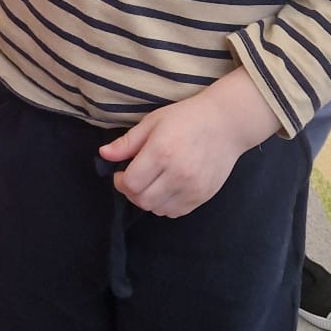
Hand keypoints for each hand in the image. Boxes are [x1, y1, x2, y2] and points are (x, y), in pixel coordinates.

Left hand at [98, 70, 280, 218]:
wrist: (226, 123)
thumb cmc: (187, 118)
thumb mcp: (153, 122)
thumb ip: (127, 142)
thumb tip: (103, 154)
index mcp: (162, 152)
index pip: (130, 183)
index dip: (120, 181)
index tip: (121, 172)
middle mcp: (177, 174)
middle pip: (142, 200)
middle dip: (131, 192)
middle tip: (134, 178)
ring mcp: (192, 188)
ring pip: (157, 210)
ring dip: (148, 200)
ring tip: (152, 183)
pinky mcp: (203, 196)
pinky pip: (175, 212)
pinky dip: (165, 205)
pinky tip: (167, 188)